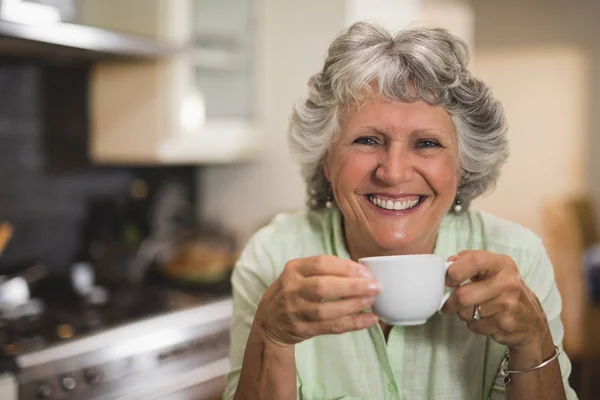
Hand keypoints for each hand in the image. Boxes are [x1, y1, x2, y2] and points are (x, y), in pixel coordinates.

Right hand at [254, 255, 379, 346]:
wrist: (268, 321)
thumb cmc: (292, 291)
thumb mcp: (300, 273)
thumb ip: (325, 270)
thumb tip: (362, 272)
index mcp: (294, 269)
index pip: (321, 263)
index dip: (346, 268)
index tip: (366, 272)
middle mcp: (292, 289)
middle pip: (322, 287)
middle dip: (352, 286)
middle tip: (375, 287)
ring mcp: (295, 311)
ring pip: (326, 310)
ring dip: (352, 305)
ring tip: (372, 301)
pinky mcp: (302, 329)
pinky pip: (330, 327)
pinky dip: (352, 324)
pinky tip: (369, 320)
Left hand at [441, 250, 550, 350]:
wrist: (532, 321)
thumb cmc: (505, 291)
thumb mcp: (493, 270)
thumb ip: (469, 261)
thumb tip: (449, 262)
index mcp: (503, 264)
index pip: (475, 260)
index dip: (455, 271)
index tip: (447, 280)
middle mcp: (508, 283)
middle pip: (463, 295)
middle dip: (450, 301)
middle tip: (448, 303)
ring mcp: (509, 305)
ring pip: (466, 313)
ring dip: (464, 313)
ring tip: (475, 309)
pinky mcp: (506, 324)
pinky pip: (474, 326)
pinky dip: (474, 325)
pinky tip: (486, 320)